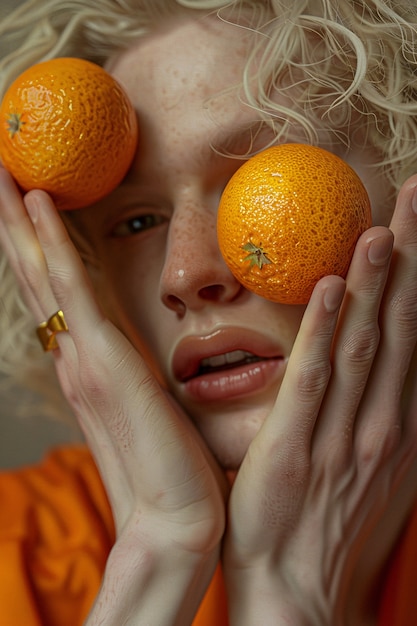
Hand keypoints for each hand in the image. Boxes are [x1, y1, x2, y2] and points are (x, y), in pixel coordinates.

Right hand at [0, 167, 226, 624]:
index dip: (36, 246)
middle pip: (37, 274)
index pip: (55, 291)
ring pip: (44, 271)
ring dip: (21, 219)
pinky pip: (72, 288)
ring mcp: (84, 356)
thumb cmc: (168, 467)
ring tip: (4, 171)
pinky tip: (36, 204)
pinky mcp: (104, 360)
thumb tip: (134, 351)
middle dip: (15, 222)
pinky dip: (51, 244)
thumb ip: (133, 374)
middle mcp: (75, 354)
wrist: (176, 518)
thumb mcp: (149, 407)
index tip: (26, 201)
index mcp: (87, 363)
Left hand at [223, 175, 416, 625]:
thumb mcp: (379, 473)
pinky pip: (314, 379)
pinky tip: (334, 288)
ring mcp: (342, 434)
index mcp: (399, 425)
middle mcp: (383, 422)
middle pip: (403, 324)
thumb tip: (394, 370)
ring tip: (383, 228)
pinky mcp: (296, 446)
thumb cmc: (333, 529)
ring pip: (365, 343)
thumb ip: (385, 416)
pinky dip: (326, 331)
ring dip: (377, 283)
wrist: (298, 592)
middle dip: (414, 257)